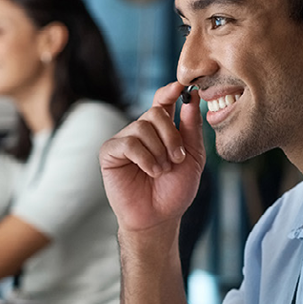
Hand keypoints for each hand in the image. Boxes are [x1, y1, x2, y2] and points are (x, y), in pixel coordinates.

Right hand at [99, 82, 204, 234]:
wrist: (158, 217)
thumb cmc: (175, 190)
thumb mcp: (193, 158)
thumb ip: (192, 128)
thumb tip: (192, 97)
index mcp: (161, 130)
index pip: (163, 100)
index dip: (171, 91)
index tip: (182, 86)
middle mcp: (141, 130)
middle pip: (156, 112)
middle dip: (171, 136)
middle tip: (178, 158)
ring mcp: (124, 139)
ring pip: (143, 127)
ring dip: (159, 151)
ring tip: (162, 171)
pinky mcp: (110, 152)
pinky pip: (129, 143)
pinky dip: (145, 158)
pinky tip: (151, 171)